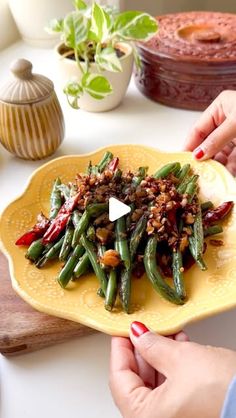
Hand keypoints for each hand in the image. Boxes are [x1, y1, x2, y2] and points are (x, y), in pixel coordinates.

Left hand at [109, 321, 235, 417]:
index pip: (118, 378)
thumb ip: (152, 345)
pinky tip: (179, 348)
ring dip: (159, 357)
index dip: (120, 349)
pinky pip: (170, 390)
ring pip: (154, 385)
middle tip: (144, 330)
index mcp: (144, 417)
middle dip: (142, 352)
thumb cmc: (224, 392)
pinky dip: (171, 369)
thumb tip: (138, 335)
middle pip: (136, 382)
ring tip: (166, 335)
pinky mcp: (187, 414)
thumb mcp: (180, 358)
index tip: (122, 331)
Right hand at [184, 90, 235, 175]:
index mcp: (221, 107)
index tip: (182, 161)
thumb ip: (216, 140)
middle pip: (208, 143)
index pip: (198, 129)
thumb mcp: (235, 124)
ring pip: (221, 152)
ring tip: (212, 176)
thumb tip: (198, 154)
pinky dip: (230, 166)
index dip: (190, 145)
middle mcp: (227, 120)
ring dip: (218, 165)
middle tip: (197, 172)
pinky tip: (227, 173)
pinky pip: (233, 157)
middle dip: (204, 158)